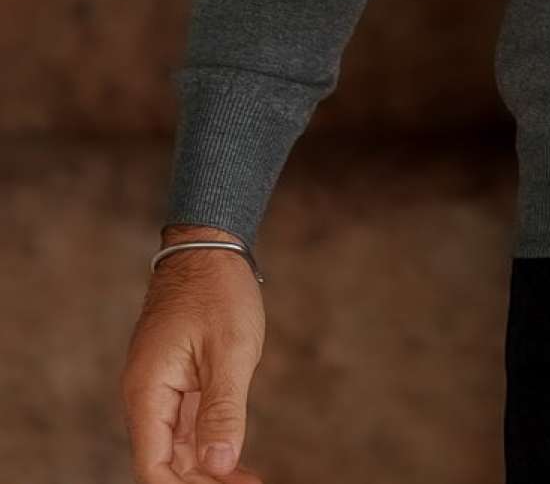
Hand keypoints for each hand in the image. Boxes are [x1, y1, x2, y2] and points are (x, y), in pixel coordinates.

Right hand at [121, 244, 266, 481]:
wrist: (209, 244)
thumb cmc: (218, 291)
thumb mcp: (229, 350)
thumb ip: (222, 410)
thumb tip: (219, 465)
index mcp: (148, 391)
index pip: (153, 467)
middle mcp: (145, 395)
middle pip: (164, 463)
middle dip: (202, 482)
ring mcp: (160, 387)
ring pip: (175, 447)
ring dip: (207, 469)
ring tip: (248, 480)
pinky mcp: (175, 379)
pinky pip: (185, 425)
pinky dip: (208, 444)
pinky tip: (235, 458)